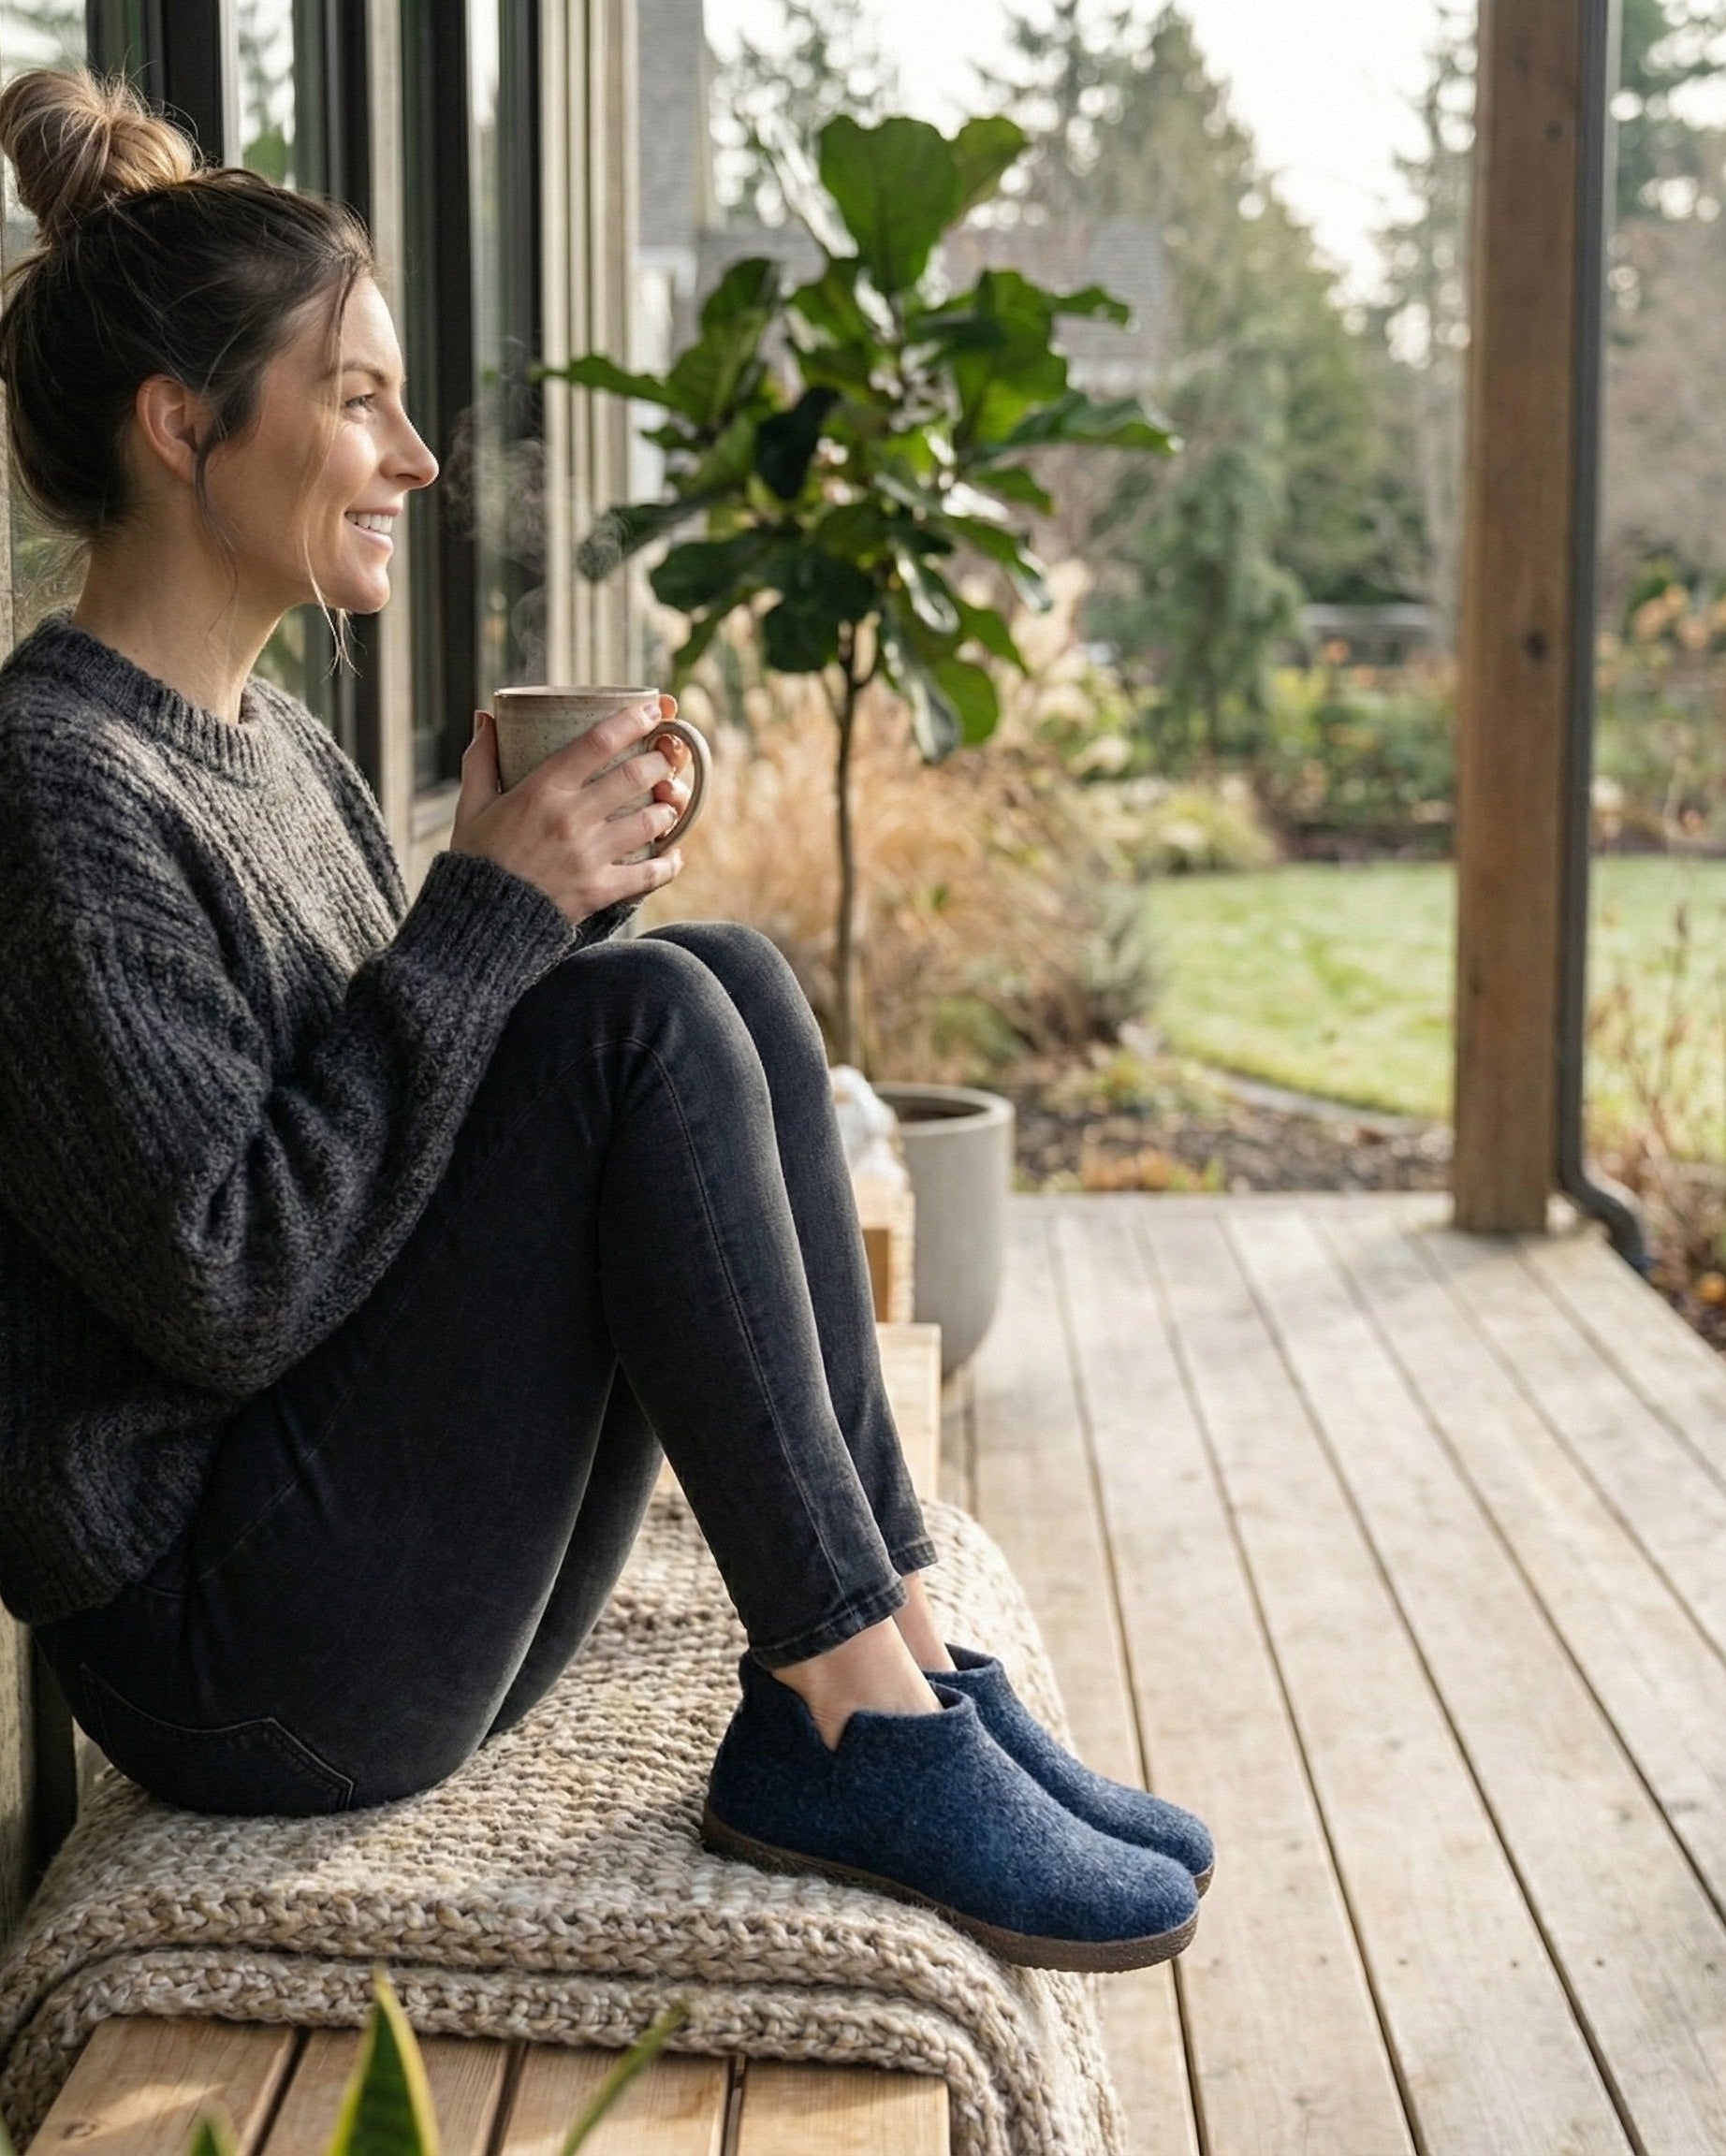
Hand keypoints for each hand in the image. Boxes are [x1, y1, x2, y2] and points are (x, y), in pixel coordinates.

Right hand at [449, 694, 687, 925]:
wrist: (479, 922)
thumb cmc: (476, 859)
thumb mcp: (472, 806)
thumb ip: (481, 760)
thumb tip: (486, 717)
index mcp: (542, 790)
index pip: (598, 742)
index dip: (633, 720)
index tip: (654, 710)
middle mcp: (571, 818)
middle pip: (636, 776)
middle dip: (663, 760)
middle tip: (670, 756)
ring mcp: (590, 855)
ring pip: (651, 820)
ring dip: (669, 806)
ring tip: (669, 801)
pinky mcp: (601, 890)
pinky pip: (650, 874)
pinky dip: (670, 862)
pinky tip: (674, 853)